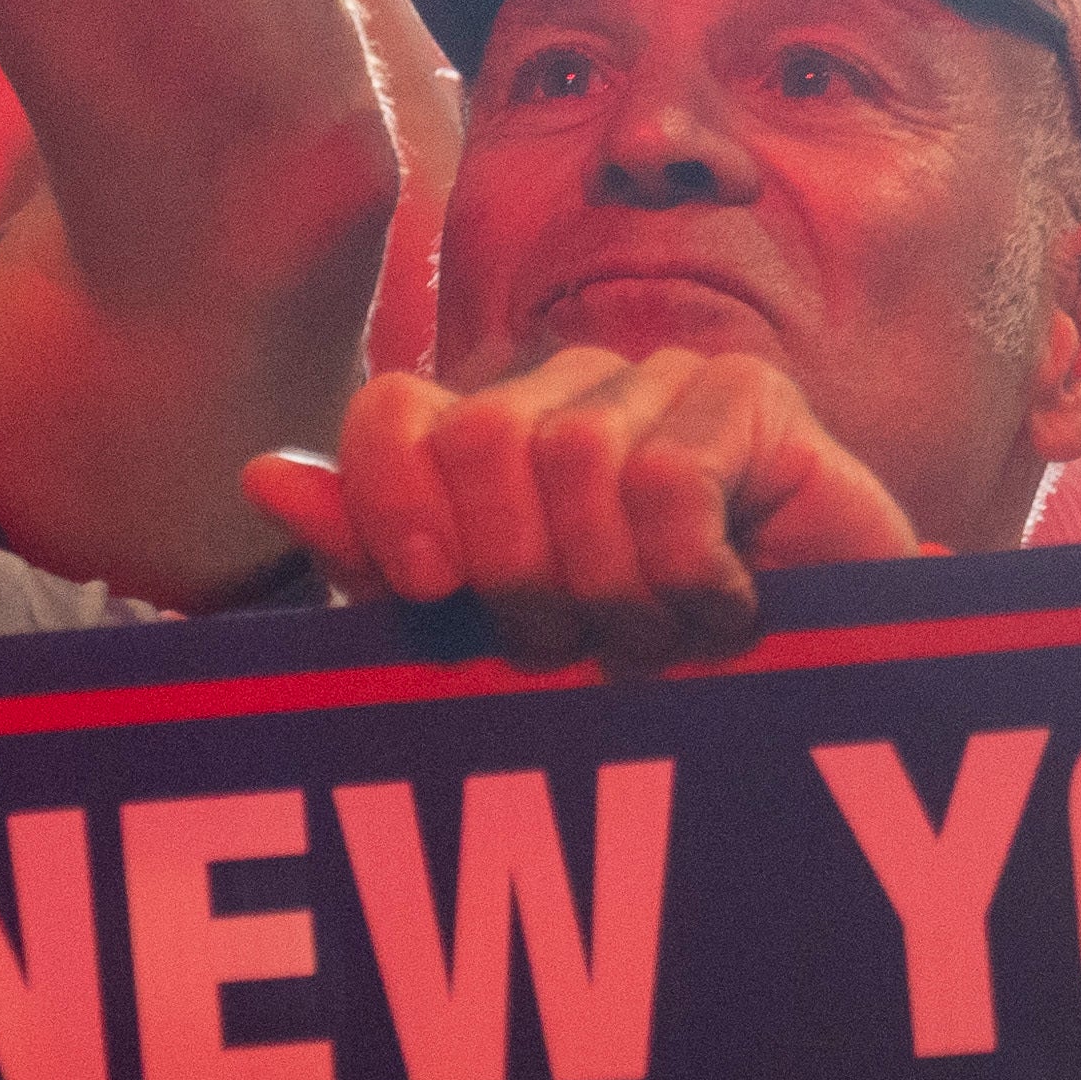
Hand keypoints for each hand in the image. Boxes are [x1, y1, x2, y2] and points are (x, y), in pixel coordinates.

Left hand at [242, 348, 927, 675]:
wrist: (815, 696)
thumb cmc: (647, 672)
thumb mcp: (493, 638)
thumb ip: (382, 561)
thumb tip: (264, 475)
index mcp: (494, 440)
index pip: (396, 413)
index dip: (394, 501)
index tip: (432, 596)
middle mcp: (570, 391)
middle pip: (481, 438)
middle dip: (518, 571)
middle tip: (578, 644)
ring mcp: (664, 383)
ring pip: (576, 458)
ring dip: (615, 589)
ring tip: (661, 638)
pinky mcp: (754, 399)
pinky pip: (670, 478)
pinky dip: (687, 574)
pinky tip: (726, 610)